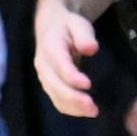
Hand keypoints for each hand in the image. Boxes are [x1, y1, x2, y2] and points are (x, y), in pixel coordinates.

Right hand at [34, 0, 99, 117]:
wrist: (51, 28)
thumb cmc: (68, 26)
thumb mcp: (78, 24)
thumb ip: (84, 35)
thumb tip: (91, 48)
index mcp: (50, 46)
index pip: (59, 64)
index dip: (72, 76)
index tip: (88, 84)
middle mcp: (43, 64)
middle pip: (55, 85)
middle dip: (73, 98)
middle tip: (93, 108)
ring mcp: (44, 77)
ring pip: (55, 96)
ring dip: (73, 107)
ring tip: (94, 112)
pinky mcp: (49, 86)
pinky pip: (57, 101)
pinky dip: (71, 109)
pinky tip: (86, 111)